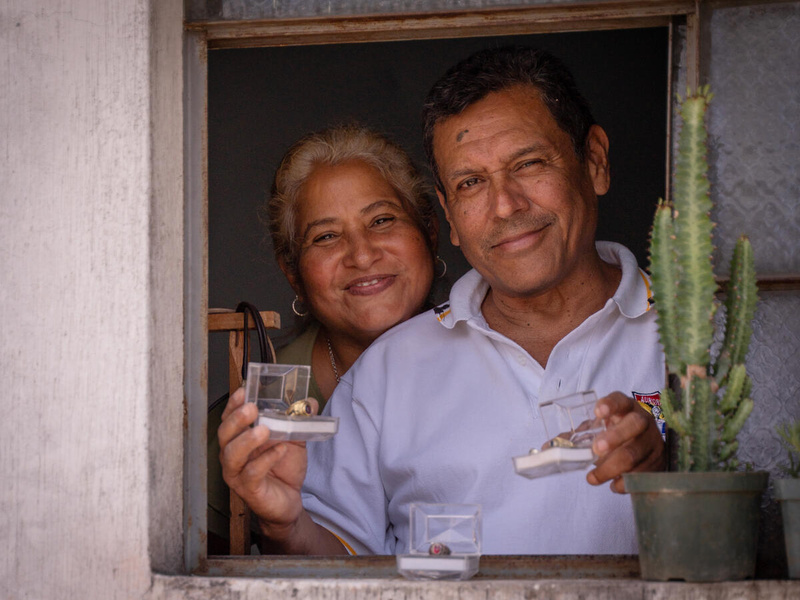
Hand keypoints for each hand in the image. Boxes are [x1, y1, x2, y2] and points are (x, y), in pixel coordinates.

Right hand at [218, 387, 317, 537]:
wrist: (289, 500)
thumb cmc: (283, 467)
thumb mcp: (293, 439)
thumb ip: (299, 420)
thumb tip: (310, 402)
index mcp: (240, 438)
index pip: (229, 418)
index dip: (233, 404)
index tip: (244, 391)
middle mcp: (233, 454)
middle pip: (224, 434)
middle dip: (237, 419)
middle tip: (251, 408)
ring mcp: (237, 473)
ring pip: (232, 455)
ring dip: (247, 440)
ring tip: (264, 430)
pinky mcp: (248, 489)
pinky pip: (252, 473)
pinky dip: (266, 460)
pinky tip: (280, 450)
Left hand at [586, 392, 665, 492]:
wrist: (646, 447)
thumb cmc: (616, 434)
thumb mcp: (600, 428)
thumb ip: (577, 436)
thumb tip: (549, 446)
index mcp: (625, 408)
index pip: (620, 400)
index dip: (610, 405)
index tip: (597, 412)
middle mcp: (643, 421)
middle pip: (634, 425)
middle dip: (615, 437)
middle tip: (596, 450)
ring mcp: (653, 442)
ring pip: (635, 454)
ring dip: (610, 468)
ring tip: (592, 477)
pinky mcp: (658, 462)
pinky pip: (641, 474)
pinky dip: (624, 483)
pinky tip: (613, 485)